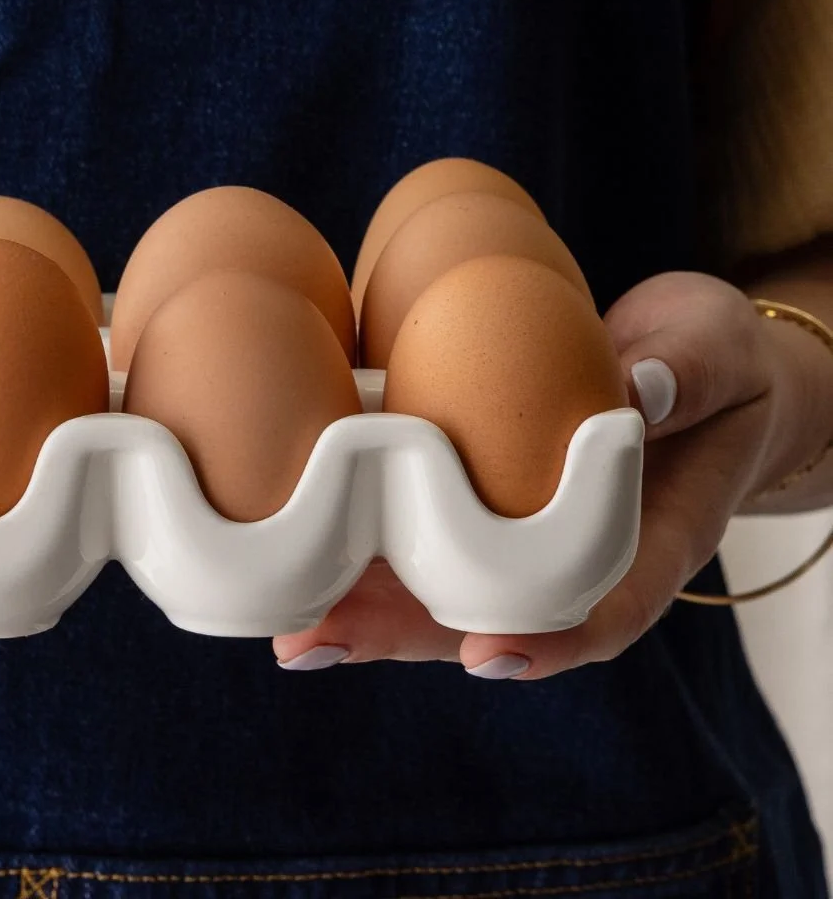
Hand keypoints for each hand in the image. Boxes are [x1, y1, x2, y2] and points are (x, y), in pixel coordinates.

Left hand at [272, 269, 832, 679]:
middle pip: (489, 613)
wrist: (692, 362)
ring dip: (359, 604)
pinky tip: (284, 535)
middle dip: (400, 635)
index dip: (546, 637)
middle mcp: (571, 552)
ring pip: (437, 585)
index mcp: (648, 538)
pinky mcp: (478, 491)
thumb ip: (688, 369)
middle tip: (312, 640)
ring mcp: (518, 529)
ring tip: (282, 623)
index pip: (605, 607)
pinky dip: (355, 534)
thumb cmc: (715, 362)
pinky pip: (417, 524)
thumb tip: (637, 388)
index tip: (485, 650)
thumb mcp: (719, 350)